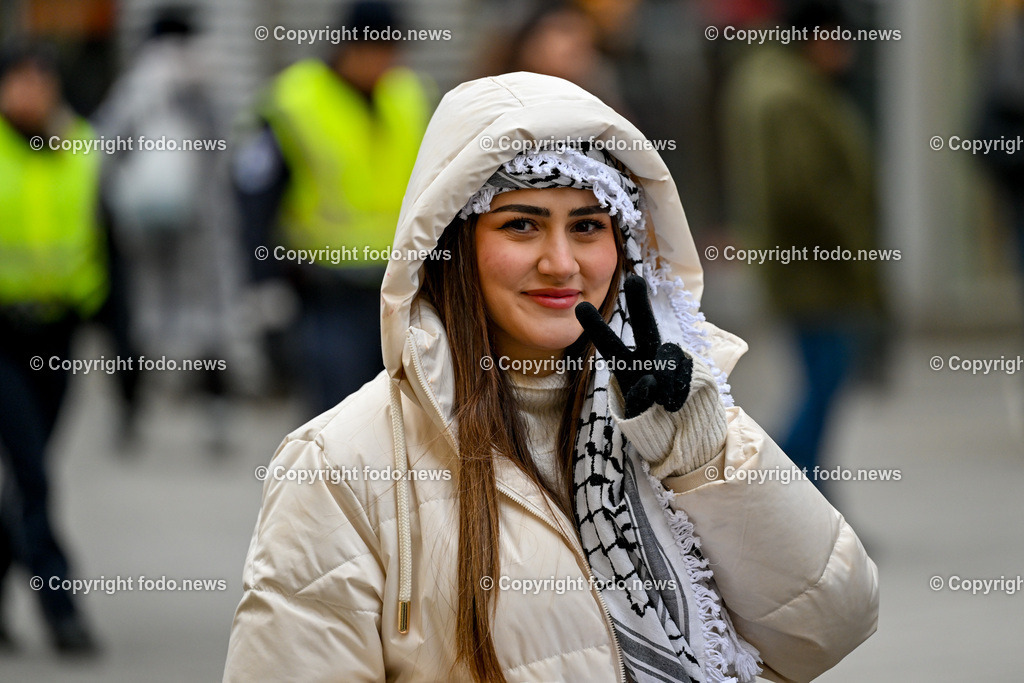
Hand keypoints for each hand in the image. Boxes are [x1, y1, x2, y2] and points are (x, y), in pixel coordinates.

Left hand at [575, 274, 693, 417]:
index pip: (610, 346)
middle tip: (635, 280)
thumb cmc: (650, 419)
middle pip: (645, 326)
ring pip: (668, 353)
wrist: (683, 429)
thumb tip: (649, 381)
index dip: (596, 328)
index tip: (580, 305)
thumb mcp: (635, 413)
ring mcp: (670, 361)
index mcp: (627, 366)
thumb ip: (638, 399)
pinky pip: (685, 370)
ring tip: (663, 403)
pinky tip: (673, 405)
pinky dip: (678, 390)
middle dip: (639, 304)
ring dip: (666, 376)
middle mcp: (648, 357)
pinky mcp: (691, 368)